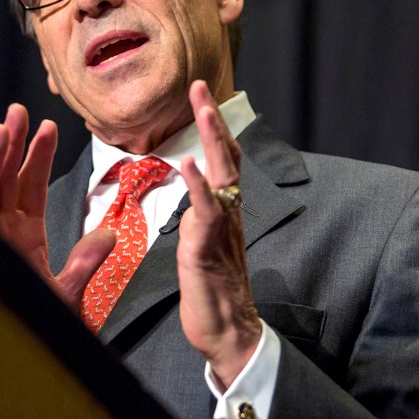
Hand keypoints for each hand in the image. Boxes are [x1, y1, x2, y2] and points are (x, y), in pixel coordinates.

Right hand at [0, 104, 114, 307]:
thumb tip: (111, 232)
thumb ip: (87, 261)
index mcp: (24, 235)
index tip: (49, 127)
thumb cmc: (41, 327)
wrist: (20, 359)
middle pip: (5, 179)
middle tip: (20, 110)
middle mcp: (1, 232)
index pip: (32, 186)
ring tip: (2, 127)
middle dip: (12, 144)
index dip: (39, 156)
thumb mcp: (69, 291)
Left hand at [178, 81, 261, 389]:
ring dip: (211, 140)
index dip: (213, 128)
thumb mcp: (202, 244)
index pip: (222, 160)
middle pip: (225, 157)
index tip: (202, 97)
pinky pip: (206, 214)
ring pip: (221, 176)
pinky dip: (199, 188)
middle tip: (200, 86)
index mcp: (224, 211)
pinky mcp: (207, 249)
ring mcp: (221, 229)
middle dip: (211, 119)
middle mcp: (228, 213)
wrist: (227, 332)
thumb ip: (201, 217)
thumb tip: (195, 195)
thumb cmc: (214, 291)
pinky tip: (190, 165)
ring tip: (202, 108)